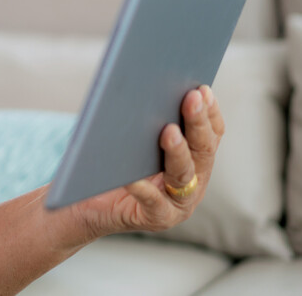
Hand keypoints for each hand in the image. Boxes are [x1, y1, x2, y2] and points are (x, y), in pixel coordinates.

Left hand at [71, 85, 224, 237]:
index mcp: (195, 161)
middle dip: (198, 122)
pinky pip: (152, 203)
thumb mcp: (136, 140)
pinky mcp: (156, 219)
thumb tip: (148, 83)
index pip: (211, 135)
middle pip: (202, 151)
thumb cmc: (114, 166)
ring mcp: (178, 204)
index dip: (209, 112)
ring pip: (184, 175)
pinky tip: (132, 176)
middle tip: (191, 97)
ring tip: (169, 131)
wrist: (90, 206)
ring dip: (177, 151)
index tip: (202, 88)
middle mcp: (194, 183)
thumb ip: (148, 120)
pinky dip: (144, 188)